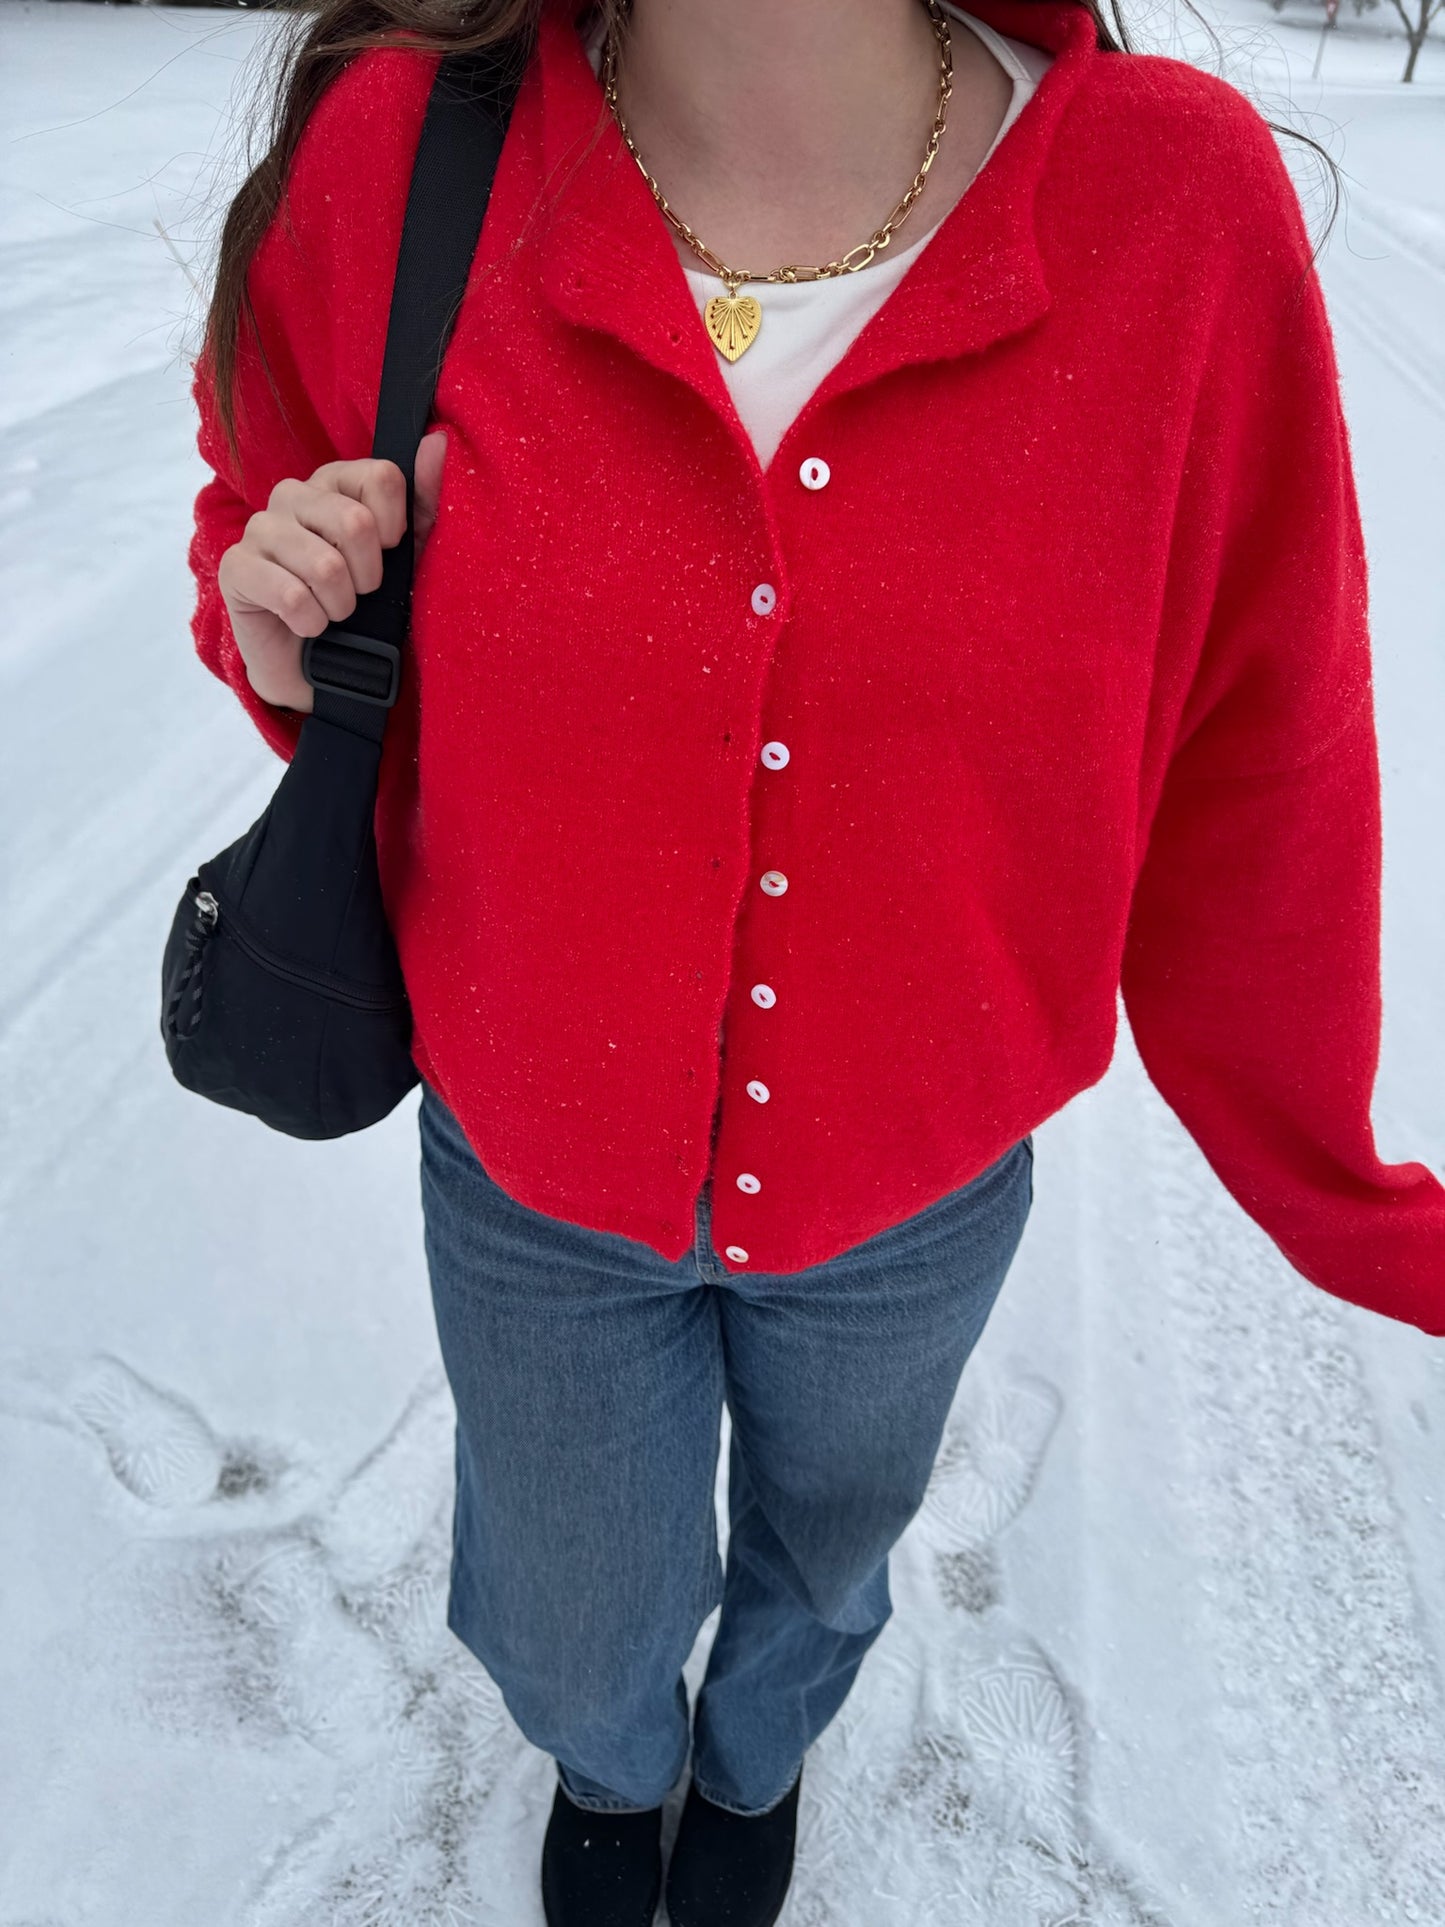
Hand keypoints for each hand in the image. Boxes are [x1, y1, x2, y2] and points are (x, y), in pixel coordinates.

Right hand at [217, 428, 447, 712]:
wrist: (318, 668)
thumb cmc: (363, 607)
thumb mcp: (406, 558)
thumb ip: (424, 501)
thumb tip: (438, 441)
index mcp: (335, 483)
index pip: (381, 476)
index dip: (396, 527)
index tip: (389, 554)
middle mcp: (293, 495)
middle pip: (355, 522)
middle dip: (368, 577)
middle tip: (357, 593)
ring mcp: (259, 528)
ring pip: (325, 566)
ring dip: (340, 605)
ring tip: (332, 612)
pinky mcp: (235, 568)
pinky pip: (291, 596)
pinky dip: (311, 622)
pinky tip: (305, 624)